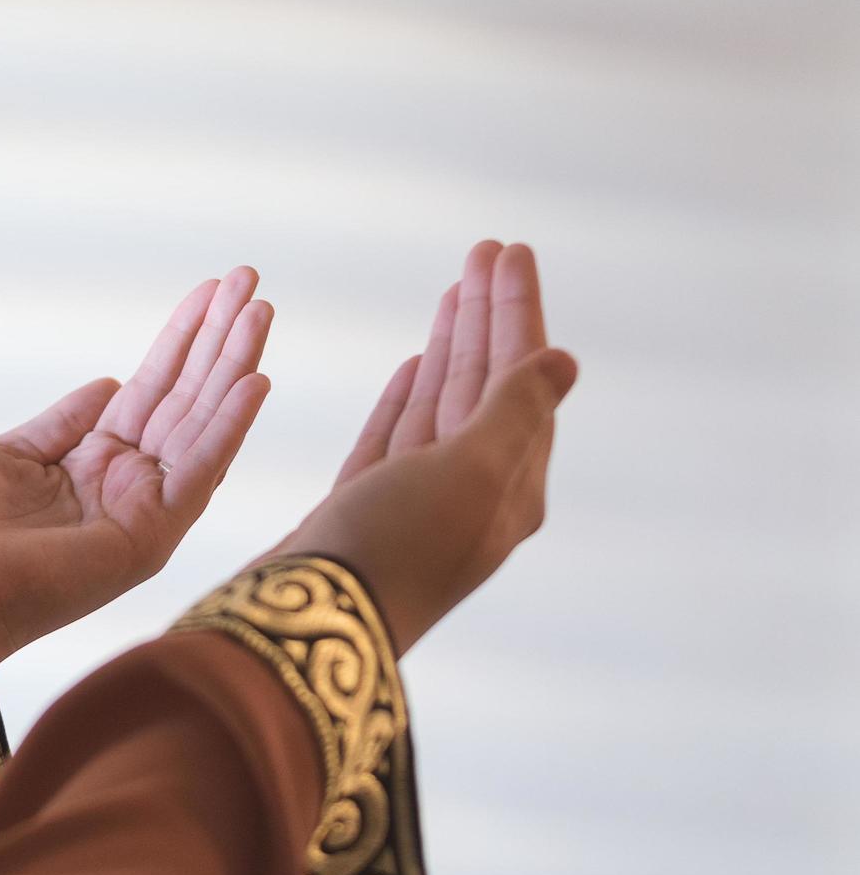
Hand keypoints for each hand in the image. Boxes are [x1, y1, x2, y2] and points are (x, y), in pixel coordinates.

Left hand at [0, 268, 273, 667]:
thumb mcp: (11, 455)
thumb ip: (66, 422)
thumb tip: (112, 382)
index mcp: (95, 464)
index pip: (153, 389)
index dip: (182, 340)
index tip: (210, 292)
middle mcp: (131, 484)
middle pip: (187, 397)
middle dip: (220, 339)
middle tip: (251, 279)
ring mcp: (146, 510)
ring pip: (203, 424)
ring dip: (235, 366)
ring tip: (261, 310)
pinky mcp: (152, 535)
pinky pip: (200, 470)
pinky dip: (229, 425)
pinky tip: (255, 380)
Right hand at [268, 242, 577, 653]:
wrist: (309, 623)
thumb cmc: (394, 547)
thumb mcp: (473, 473)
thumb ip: (516, 411)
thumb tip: (564, 362)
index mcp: (509, 488)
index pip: (522, 380)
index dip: (517, 314)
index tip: (511, 253)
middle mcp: (469, 494)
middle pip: (485, 386)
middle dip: (487, 318)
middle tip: (486, 251)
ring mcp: (414, 502)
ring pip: (442, 406)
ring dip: (452, 347)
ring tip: (455, 291)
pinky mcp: (364, 509)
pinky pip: (397, 438)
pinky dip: (408, 397)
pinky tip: (415, 364)